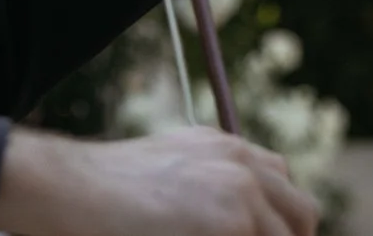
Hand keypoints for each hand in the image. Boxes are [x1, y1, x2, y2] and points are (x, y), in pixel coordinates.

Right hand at [0, 126, 319, 235]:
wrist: (70, 189)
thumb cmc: (101, 193)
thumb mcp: (166, 174)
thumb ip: (206, 190)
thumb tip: (233, 223)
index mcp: (224, 149)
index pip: (281, 187)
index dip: (279, 224)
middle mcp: (240, 162)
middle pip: (302, 213)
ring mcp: (241, 190)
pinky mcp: (234, 221)